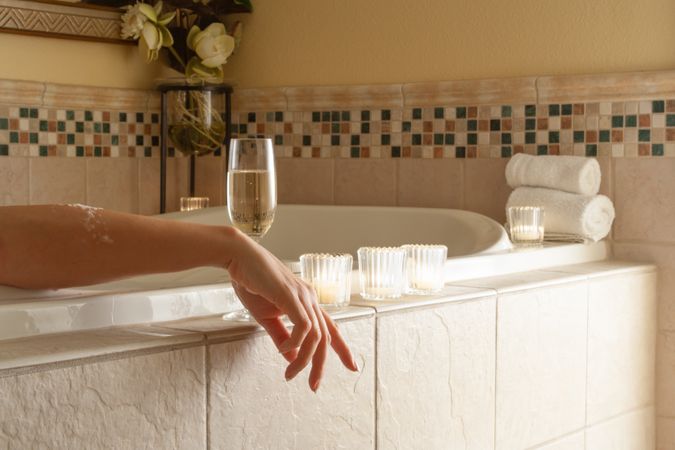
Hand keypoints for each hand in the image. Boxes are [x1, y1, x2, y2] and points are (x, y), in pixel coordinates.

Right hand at [225, 229, 357, 390]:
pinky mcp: (290, 295)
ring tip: (290, 374)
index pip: (331, 328)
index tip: (352, 367)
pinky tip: (283, 350)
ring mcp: (303, 296)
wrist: (239, 258)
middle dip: (322, 365)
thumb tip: (292, 356)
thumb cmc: (252, 283)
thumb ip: (281, 335)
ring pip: (315, 336)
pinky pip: (303, 325)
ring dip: (304, 360)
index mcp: (307, 302)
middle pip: (326, 337)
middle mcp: (310, 298)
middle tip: (314, 386)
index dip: (343, 348)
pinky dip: (295, 343)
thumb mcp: (267, 316)